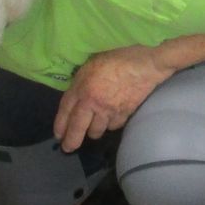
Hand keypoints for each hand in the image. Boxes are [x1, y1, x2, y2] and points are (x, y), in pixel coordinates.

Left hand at [53, 46, 174, 152]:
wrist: (145, 63)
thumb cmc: (118, 56)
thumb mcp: (91, 64)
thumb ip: (81, 81)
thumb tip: (77, 94)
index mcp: (82, 87)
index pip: (65, 111)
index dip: (60, 125)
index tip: (58, 135)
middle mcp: (92, 103)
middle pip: (78, 128)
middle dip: (72, 141)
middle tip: (68, 148)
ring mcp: (109, 111)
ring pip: (96, 131)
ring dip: (93, 131)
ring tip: (93, 129)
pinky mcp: (124, 114)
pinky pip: (113, 126)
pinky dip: (110, 125)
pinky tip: (111, 120)